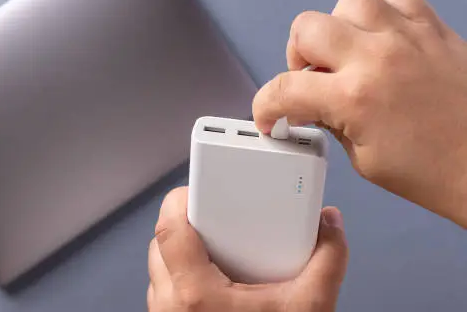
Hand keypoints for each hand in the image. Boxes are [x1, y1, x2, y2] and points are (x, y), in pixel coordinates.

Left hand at [148, 187, 347, 311]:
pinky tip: (211, 278)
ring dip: (179, 250)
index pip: (168, 229)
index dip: (179, 201)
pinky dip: (180, 275)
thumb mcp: (309, 309)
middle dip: (184, 223)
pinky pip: (164, 289)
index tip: (200, 190)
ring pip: (158, 268)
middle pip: (160, 243)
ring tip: (214, 245)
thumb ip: (326, 262)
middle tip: (215, 216)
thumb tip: (331, 223)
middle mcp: (170, 305)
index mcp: (194, 294)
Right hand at [253, 0, 466, 227]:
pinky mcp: (433, 28)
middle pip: (306, 29)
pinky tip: (383, 39)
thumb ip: (328, 122)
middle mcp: (376, 58)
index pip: (284, 90)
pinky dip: (380, 14)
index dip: (266, 106)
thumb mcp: (363, 158)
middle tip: (312, 80)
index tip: (271, 115)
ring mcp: (407, 36)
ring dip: (338, 29)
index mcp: (354, 99)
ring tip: (349, 54)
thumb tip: (306, 106)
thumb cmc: (433, 172)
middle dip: (298, 58)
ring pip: (348, 2)